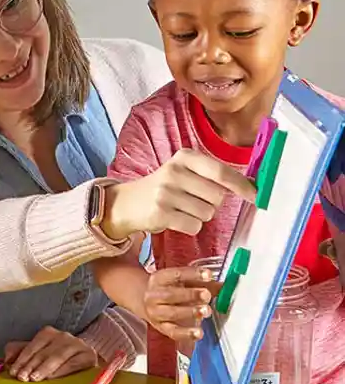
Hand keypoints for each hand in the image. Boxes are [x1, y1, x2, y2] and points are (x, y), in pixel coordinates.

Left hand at [4, 326, 97, 381]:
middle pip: (44, 352)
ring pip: (57, 356)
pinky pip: (73, 363)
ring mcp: (77, 345)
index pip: (33, 346)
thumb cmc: (59, 359)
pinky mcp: (89, 356)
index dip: (22, 359)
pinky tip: (51, 377)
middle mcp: (63, 336)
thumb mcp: (39, 354)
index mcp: (48, 333)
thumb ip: (21, 353)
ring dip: (44, 368)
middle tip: (22, 377)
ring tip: (34, 378)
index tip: (14, 372)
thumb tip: (7, 358)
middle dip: (31, 365)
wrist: (86, 359)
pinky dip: (61, 371)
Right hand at [102, 149, 255, 239]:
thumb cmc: (164, 188)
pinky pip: (194, 226)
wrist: (126, 203)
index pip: (221, 172)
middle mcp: (174, 172)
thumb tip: (251, 187)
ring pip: (207, 213)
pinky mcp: (160, 213)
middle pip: (218, 196)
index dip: (242, 186)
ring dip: (199, 216)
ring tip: (181, 209)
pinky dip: (188, 226)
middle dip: (212, 203)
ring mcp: (166, 192)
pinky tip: (174, 218)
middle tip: (193, 200)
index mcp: (184, 157)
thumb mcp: (183, 172)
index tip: (257, 196)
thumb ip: (213, 175)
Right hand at [144, 266, 222, 340]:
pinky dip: (186, 334)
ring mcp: (156, 312)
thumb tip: (224, 286)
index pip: (176, 274)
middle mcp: (154, 295)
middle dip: (190, 295)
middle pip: (171, 294)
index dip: (193, 274)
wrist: (143, 300)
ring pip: (172, 313)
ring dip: (190, 312)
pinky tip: (198, 333)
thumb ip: (201, 283)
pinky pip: (173, 332)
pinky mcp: (160, 327)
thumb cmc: (167, 288)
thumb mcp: (180, 281)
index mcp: (159, 278)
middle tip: (206, 295)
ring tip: (206, 311)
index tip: (208, 274)